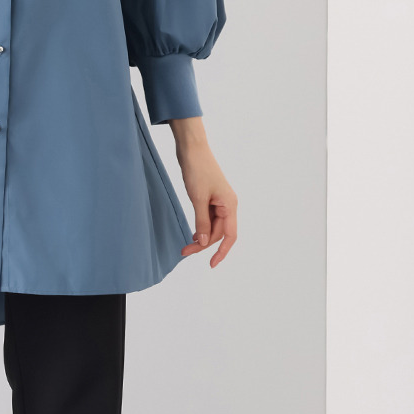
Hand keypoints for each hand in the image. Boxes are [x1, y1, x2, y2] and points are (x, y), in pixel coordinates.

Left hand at [170, 118, 237, 266]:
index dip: (222, 251)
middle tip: (184, 251)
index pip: (230, 235)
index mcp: (230, 205)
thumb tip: (203, 242)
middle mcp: (228, 205)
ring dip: (200, 236)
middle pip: (218, 232)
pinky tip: (193, 233)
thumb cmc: (197, 169)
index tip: (211, 264)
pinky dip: (200, 227)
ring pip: (212, 226)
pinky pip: (208, 218)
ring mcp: (219, 201)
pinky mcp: (210, 198)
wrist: (192, 149)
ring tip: (185, 245)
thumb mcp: (198, 198)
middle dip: (202, 244)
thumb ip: (202, 222)